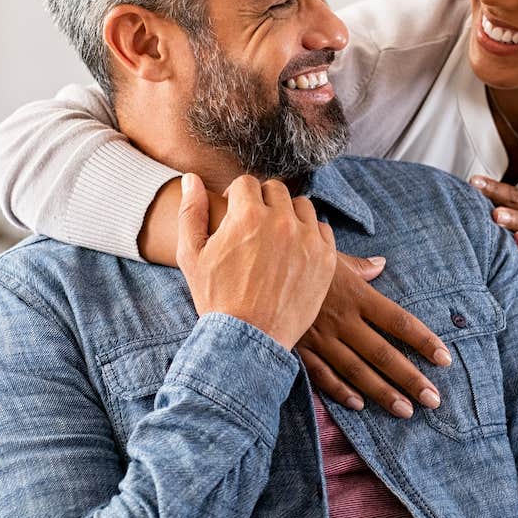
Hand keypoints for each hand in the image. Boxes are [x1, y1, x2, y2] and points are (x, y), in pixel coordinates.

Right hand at [176, 173, 335, 349]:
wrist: (248, 339)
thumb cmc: (215, 297)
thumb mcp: (192, 254)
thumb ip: (191, 211)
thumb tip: (191, 178)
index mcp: (247, 215)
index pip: (246, 182)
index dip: (237, 196)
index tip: (235, 213)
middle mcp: (281, 221)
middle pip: (275, 190)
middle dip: (262, 202)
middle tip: (255, 226)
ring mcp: (307, 239)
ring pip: (302, 206)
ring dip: (289, 214)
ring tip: (276, 237)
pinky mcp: (326, 258)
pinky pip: (322, 229)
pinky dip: (309, 235)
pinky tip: (295, 251)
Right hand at [298, 253, 452, 418]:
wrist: (256, 267)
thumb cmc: (298, 258)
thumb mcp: (331, 255)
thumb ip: (359, 266)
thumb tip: (381, 264)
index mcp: (356, 294)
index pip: (398, 321)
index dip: (423, 340)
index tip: (444, 358)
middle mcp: (343, 320)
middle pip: (383, 353)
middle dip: (410, 378)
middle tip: (433, 399)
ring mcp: (320, 337)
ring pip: (357, 371)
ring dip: (383, 393)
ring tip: (406, 411)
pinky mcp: (300, 348)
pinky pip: (323, 375)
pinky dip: (341, 391)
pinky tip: (359, 405)